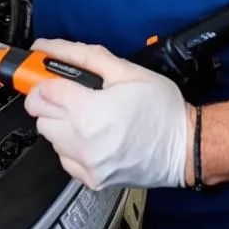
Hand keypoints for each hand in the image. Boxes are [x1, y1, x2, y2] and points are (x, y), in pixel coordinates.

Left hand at [23, 39, 193, 190]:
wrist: (188, 146)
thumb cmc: (162, 109)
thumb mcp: (125, 70)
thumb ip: (82, 56)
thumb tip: (49, 48)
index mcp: (89, 113)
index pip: (40, 94)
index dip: (42, 80)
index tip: (47, 76)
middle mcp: (83, 143)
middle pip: (40, 116)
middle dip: (51, 101)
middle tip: (71, 94)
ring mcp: (87, 164)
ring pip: (51, 138)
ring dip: (61, 124)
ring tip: (88, 116)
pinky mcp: (93, 180)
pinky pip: (64, 159)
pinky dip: (71, 146)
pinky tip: (92, 136)